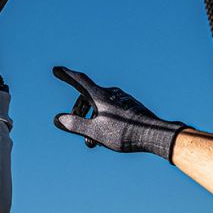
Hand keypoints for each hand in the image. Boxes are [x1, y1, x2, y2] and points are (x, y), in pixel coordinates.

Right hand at [51, 67, 189, 160]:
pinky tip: (108, 138)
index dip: (66, 76)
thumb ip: (75, 125)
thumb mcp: (95, 131)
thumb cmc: (125, 133)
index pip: (79, 81)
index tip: (56, 69)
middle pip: (87, 97)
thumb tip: (57, 119)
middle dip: (78, 113)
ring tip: (93, 142)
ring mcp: (122, 99)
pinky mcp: (130, 106)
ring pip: (99, 106)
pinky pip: (111, 110)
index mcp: (101, 96)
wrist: (155, 135)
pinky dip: (103, 121)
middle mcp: (111, 93)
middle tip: (76, 127)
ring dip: (91, 121)